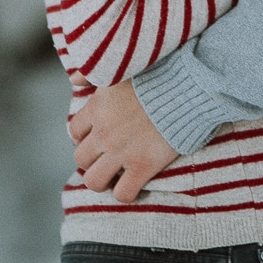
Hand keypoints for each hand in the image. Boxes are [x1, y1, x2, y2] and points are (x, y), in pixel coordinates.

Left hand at [68, 80, 179, 202]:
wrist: (188, 87)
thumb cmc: (158, 74)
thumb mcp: (120, 68)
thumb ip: (92, 73)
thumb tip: (74, 79)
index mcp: (98, 107)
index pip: (75, 131)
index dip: (83, 137)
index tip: (96, 137)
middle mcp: (104, 132)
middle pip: (81, 158)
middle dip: (92, 159)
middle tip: (106, 156)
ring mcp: (122, 151)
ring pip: (94, 181)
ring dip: (102, 180)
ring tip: (114, 175)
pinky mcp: (143, 166)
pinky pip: (122, 193)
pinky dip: (125, 193)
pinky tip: (133, 184)